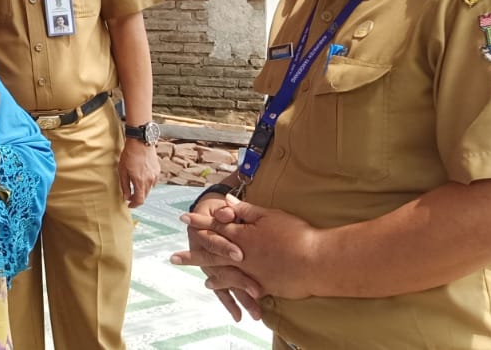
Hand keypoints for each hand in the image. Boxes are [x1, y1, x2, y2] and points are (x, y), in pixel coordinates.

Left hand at [118, 139, 159, 207]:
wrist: (141, 142)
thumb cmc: (130, 154)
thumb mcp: (122, 171)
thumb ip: (125, 186)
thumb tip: (126, 197)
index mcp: (140, 181)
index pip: (140, 200)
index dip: (134, 205)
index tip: (129, 205)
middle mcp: (150, 180)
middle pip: (145, 195)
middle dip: (137, 198)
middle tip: (130, 196)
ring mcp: (155, 176)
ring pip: (149, 189)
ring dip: (142, 190)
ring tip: (134, 185)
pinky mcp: (157, 171)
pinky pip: (153, 182)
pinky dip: (147, 183)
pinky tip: (141, 177)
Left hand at [176, 194, 322, 300]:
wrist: (317, 262)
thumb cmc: (297, 235)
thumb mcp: (271, 216)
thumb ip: (247, 210)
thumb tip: (227, 202)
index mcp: (243, 234)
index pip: (216, 226)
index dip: (199, 222)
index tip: (183, 218)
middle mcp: (242, 254)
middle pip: (212, 252)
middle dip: (192, 253)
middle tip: (173, 257)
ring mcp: (250, 271)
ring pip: (222, 271)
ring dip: (207, 271)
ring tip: (197, 274)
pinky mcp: (261, 286)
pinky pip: (238, 287)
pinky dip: (225, 287)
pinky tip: (215, 286)